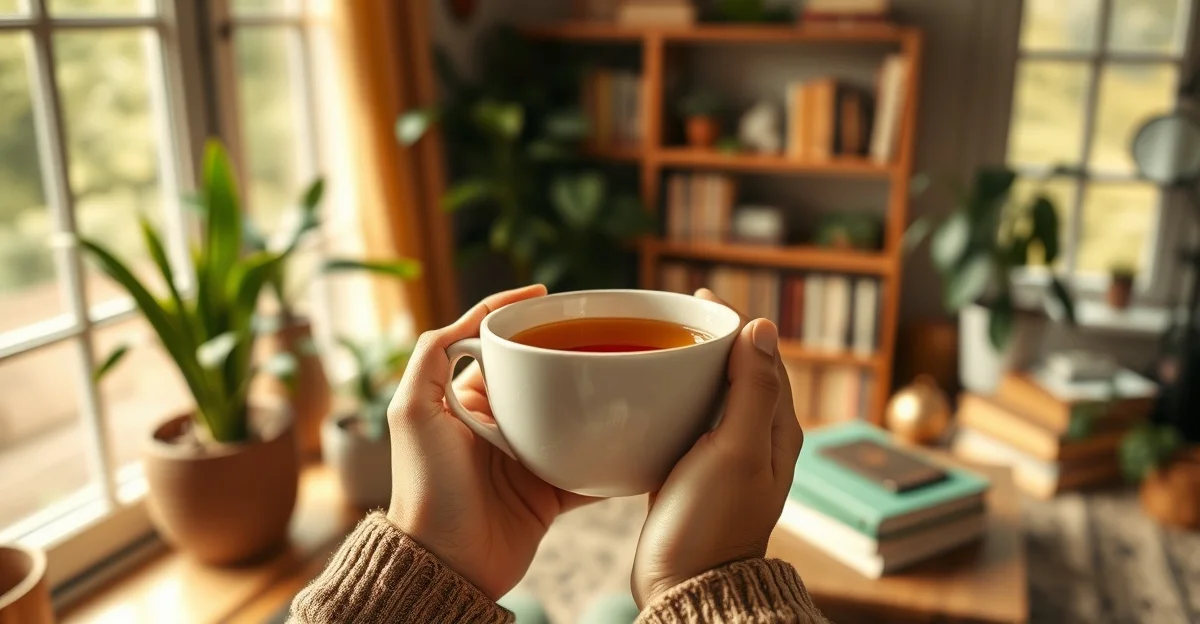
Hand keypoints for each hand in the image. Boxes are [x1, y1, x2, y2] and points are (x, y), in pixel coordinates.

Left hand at [385, 285, 598, 599]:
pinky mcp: (552, 491)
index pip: (496, 346)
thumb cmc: (423, 487)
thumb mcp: (411, 412)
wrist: (447, 562)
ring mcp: (530, 457)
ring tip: (626, 378)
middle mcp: (501, 423)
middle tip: (605, 334)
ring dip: (598, 401)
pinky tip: (636, 437)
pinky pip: (591, 467)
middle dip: (570, 354)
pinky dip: (613, 456)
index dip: (518, 317)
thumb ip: (431, 358)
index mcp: (467, 399)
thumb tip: (471, 317)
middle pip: (543, 376)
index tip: (550, 298)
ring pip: (574, 417)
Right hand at [631, 289, 803, 607]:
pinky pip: (683, 422)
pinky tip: (640, 393)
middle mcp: (756, 440)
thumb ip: (753, 390)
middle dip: (709, 339)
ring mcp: (722, 457)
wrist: (685, 586)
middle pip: (736, 372)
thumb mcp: (739, 450)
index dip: (734, 322)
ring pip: (707, 396)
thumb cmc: (713, 525)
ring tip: (654, 342)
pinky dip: (666, 399)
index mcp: (777, 429)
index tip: (700, 298)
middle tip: (672, 314)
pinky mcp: (691, 472)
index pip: (763, 357)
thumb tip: (761, 328)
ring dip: (686, 368)